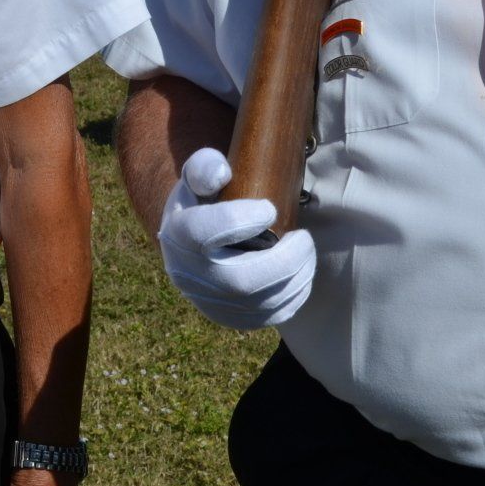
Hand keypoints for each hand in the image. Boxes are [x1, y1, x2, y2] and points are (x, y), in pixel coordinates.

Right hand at [156, 147, 315, 329]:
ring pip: (259, 303)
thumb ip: (206, 167)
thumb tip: (222, 175)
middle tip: (304, 239)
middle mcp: (190, 275)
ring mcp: (211, 303)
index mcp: (178, 235)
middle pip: (239, 281)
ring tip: (306, 252)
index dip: (240, 220)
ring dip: (294, 278)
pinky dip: (294, 296)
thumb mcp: (197, 176)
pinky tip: (302, 273)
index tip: (269, 208)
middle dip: (282, 261)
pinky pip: (269, 317)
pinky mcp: (232, 318)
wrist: (192, 244)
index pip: (203, 233)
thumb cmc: (202, 202)